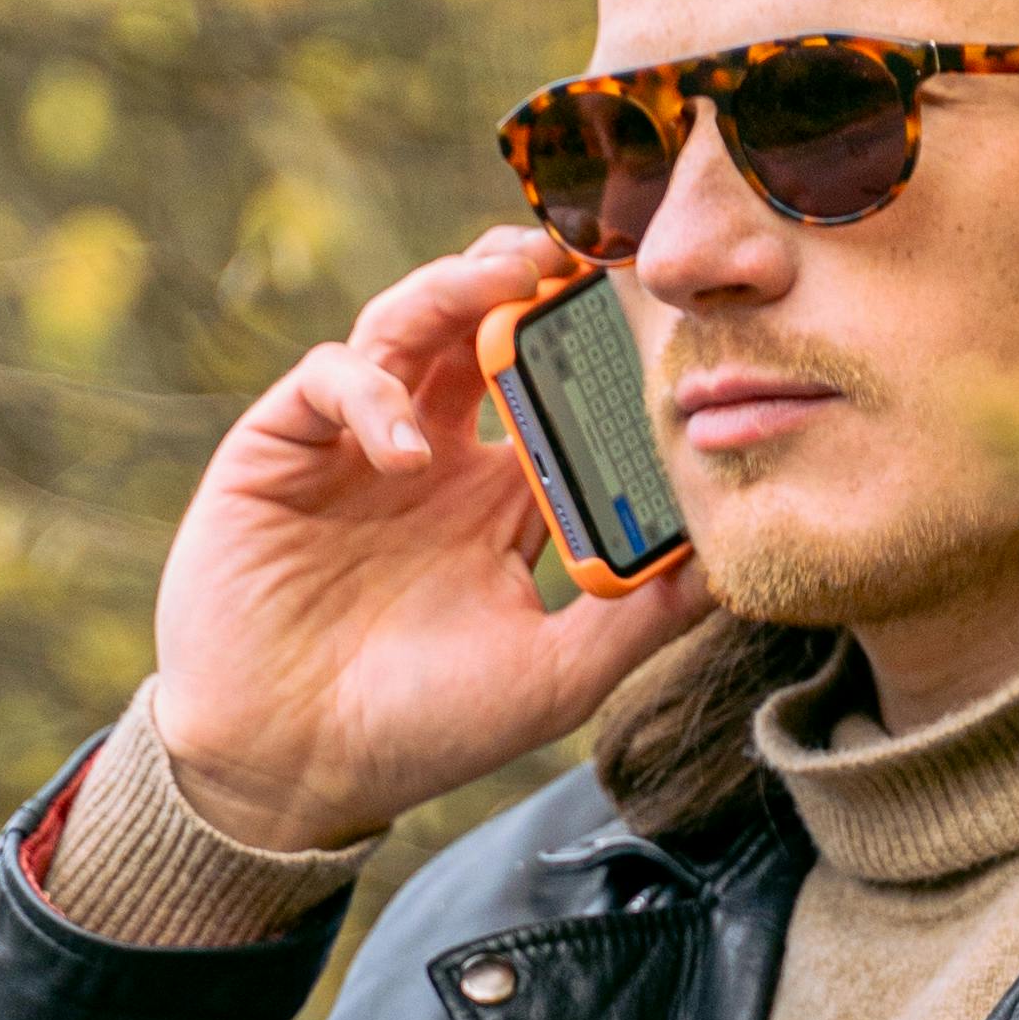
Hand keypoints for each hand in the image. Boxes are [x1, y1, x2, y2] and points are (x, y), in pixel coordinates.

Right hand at [149, 228, 707, 849]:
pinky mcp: (281, 445)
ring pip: (410, 322)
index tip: (658, 317)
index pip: (559, 393)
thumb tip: (737, 565)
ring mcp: (357, 443)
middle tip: (588, 251)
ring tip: (513, 276)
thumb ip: (640, 618)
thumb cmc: (420, 729)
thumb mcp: (555, 677)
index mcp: (499, 498)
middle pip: (485, 328)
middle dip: (532, 280)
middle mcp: (433, 454)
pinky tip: (409, 452)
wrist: (288, 768)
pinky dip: (373, 395)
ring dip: (459, 288)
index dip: (598, 349)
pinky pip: (331, 378)